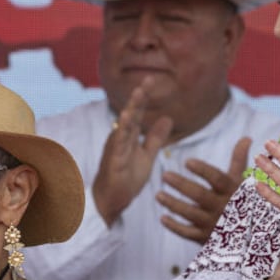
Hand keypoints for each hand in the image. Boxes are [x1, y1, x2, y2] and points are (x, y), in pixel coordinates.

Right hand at [92, 81, 172, 225]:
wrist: (110, 200)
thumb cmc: (126, 177)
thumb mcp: (147, 155)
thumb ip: (155, 138)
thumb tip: (168, 118)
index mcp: (129, 135)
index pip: (138, 112)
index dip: (144, 96)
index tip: (151, 78)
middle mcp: (121, 137)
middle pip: (131, 114)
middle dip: (138, 97)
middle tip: (147, 80)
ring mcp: (116, 148)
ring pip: (124, 126)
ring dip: (131, 110)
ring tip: (138, 95)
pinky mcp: (113, 161)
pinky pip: (118, 145)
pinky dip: (122, 133)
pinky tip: (125, 121)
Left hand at [158, 136, 249, 242]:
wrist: (249, 234)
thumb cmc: (242, 201)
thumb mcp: (241, 181)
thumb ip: (239, 160)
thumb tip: (246, 137)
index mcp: (231, 191)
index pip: (217, 179)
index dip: (203, 170)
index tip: (187, 161)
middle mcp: (223, 207)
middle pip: (200, 195)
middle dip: (182, 185)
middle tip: (164, 175)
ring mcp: (214, 224)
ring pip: (191, 214)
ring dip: (173, 204)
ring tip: (158, 195)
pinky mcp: (206, 238)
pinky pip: (188, 233)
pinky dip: (175, 227)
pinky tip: (163, 218)